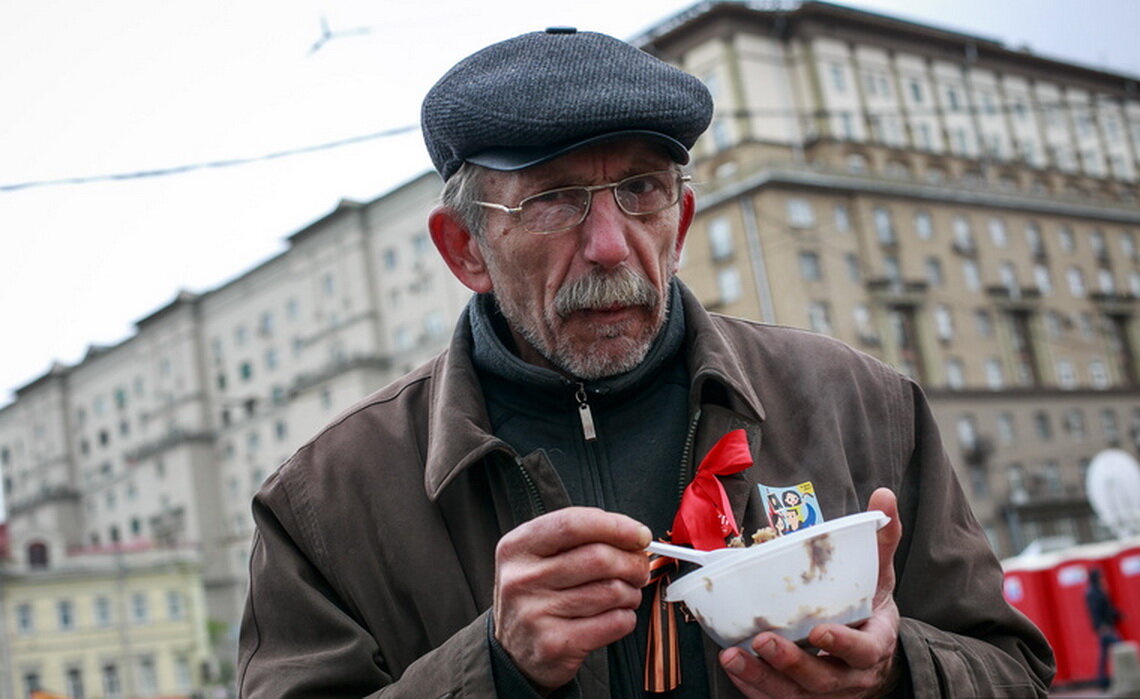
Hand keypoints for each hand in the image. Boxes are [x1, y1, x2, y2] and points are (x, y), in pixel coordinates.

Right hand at [493, 506, 651, 690]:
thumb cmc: (539, 596)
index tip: (640, 535)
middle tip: (639, 569)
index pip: (572, 524)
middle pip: (598, 557)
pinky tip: (615, 616)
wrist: (514, 652)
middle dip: (632, 562)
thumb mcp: (540, 558)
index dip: (615, 526)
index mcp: (518, 547)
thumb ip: (581, 540)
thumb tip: (635, 536)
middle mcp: (522, 578)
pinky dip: (626, 617)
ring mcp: (536, 613)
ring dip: (631, 592)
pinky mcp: (555, 644)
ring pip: (611, 591)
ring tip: (625, 595)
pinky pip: (614, 622)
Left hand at [719, 488, 903, 697]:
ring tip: (733, 657)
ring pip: (795, 695)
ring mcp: (828, 694)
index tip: (820, 630)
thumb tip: (884, 497)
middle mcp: (851, 677)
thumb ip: (882, 538)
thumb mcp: (881, 575)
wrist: (874, 654)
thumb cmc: (871, 609)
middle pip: (823, 679)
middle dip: (792, 662)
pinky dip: (754, 688)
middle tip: (763, 640)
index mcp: (874, 645)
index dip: (843, 645)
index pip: (864, 651)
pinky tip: (734, 668)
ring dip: (763, 677)